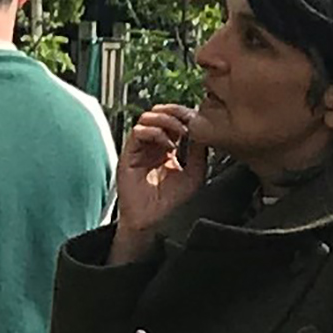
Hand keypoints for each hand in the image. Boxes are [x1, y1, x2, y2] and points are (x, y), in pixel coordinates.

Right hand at [106, 104, 201, 267]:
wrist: (151, 218)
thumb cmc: (170, 201)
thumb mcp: (194, 175)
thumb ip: (198, 155)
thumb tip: (203, 134)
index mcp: (167, 147)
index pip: (174, 121)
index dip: (185, 117)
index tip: (199, 122)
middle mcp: (152, 144)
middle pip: (160, 113)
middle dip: (175, 113)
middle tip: (189, 122)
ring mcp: (140, 148)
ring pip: (148, 118)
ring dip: (166, 120)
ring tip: (180, 132)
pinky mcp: (129, 153)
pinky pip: (138, 132)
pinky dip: (155, 133)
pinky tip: (168, 145)